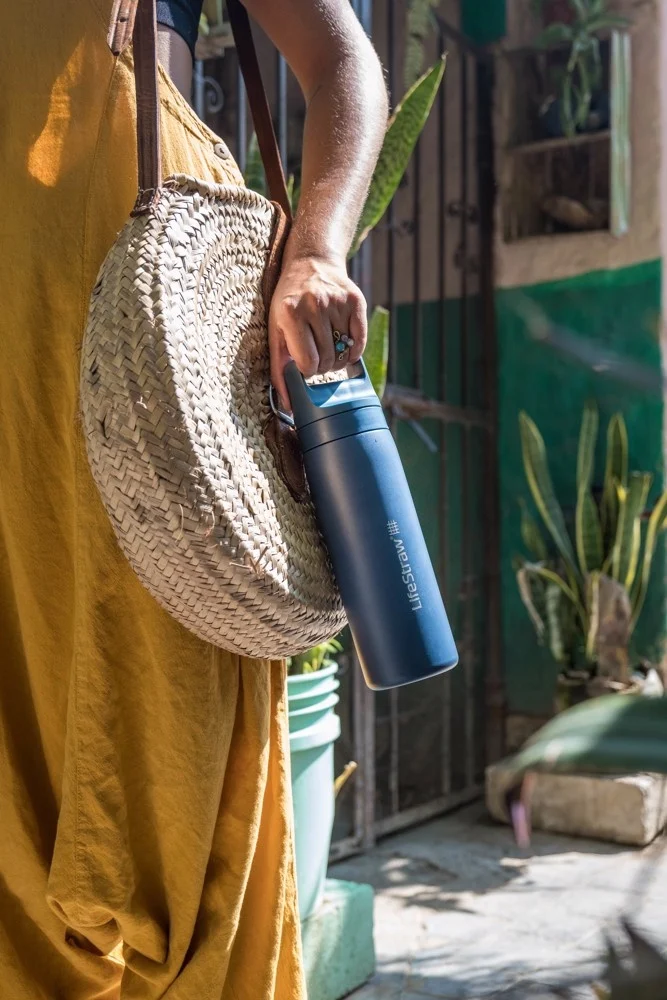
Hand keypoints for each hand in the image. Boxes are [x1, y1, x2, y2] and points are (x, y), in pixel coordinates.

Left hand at [268, 254, 366, 408]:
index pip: (308, 364)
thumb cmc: (289, 303)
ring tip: (328, 349)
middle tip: (317, 357)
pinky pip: (360, 341)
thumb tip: (289, 406)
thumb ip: (279, 368)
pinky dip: (354, 351)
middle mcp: (315, 305)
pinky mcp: (355, 300)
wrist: (311, 262)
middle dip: (322, 367)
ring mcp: (337, 302)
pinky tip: (344, 346)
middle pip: (327, 361)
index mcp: (291, 314)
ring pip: (344, 353)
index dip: (307, 371)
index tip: (304, 365)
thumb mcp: (276, 330)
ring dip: (337, 360)